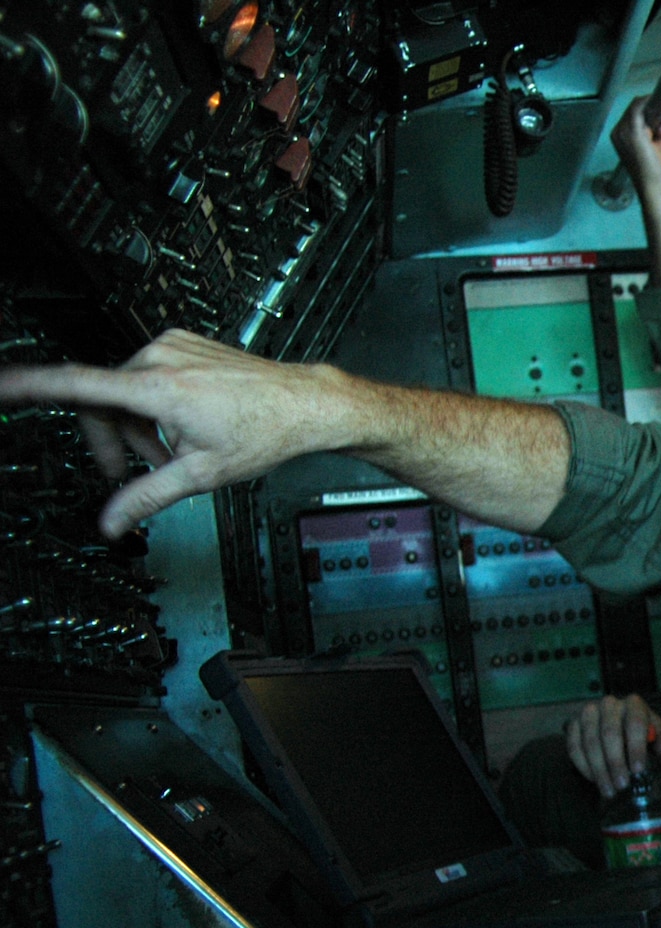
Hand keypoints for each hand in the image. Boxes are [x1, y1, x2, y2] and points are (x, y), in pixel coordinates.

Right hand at [0, 330, 367, 537]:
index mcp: (156, 387)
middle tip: (134, 472)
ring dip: (136, 425)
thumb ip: (147, 497)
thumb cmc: (265, 431)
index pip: (73, 384)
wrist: (305, 404)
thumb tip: (113, 523)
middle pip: (101, 400)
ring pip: (125, 390)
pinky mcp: (183, 345)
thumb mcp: (200, 475)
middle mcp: (158, 357)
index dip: (26, 386)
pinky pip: (147, 376)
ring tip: (171, 452)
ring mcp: (171, 347)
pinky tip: (182, 427)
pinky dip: (153, 406)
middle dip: (112, 440)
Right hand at [565, 693, 660, 797]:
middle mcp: (609, 704)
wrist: (622, 727)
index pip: (635, 723)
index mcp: (634, 704)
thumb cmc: (644, 734)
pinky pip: (574, 746)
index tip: (638, 770)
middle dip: (616, 762)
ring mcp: (589, 712)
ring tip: (609, 790)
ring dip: (599, 769)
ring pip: (590, 742)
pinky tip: (594, 780)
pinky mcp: (573, 724)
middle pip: (609, 733)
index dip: (636, 747)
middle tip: (622, 785)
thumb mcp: (659, 736)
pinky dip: (583, 766)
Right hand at [611, 97, 660, 201]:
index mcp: (622, 137)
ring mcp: (623, 132)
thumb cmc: (656, 177)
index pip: (634, 114)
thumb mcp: (660, 146)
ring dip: (656, 107)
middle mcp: (619, 133)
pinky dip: (651, 104)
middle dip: (655, 108)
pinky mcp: (632, 132)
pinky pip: (639, 107)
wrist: (655, 191)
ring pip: (638, 105)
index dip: (651, 111)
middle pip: (636, 108)